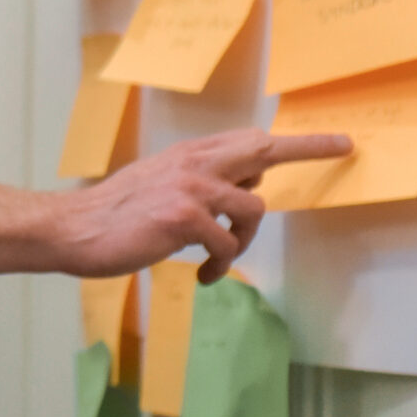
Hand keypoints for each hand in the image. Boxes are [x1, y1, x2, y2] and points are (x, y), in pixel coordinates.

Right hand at [57, 128, 352, 281]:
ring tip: (217, 262)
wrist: (73, 229)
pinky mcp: (184, 217)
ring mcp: (190, 187)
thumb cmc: (116, 215)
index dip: (299, 141)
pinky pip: (227, 244)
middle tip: (342, 147)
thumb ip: (200, 181)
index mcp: (190, 154)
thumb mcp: (160, 183)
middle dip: (308, 147)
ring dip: (244, 241)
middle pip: (264, 149)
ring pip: (254, 207)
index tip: (337, 140)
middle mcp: (195, 163)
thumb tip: (242, 187)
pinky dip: (220, 265)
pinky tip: (201, 276)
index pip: (252, 140)